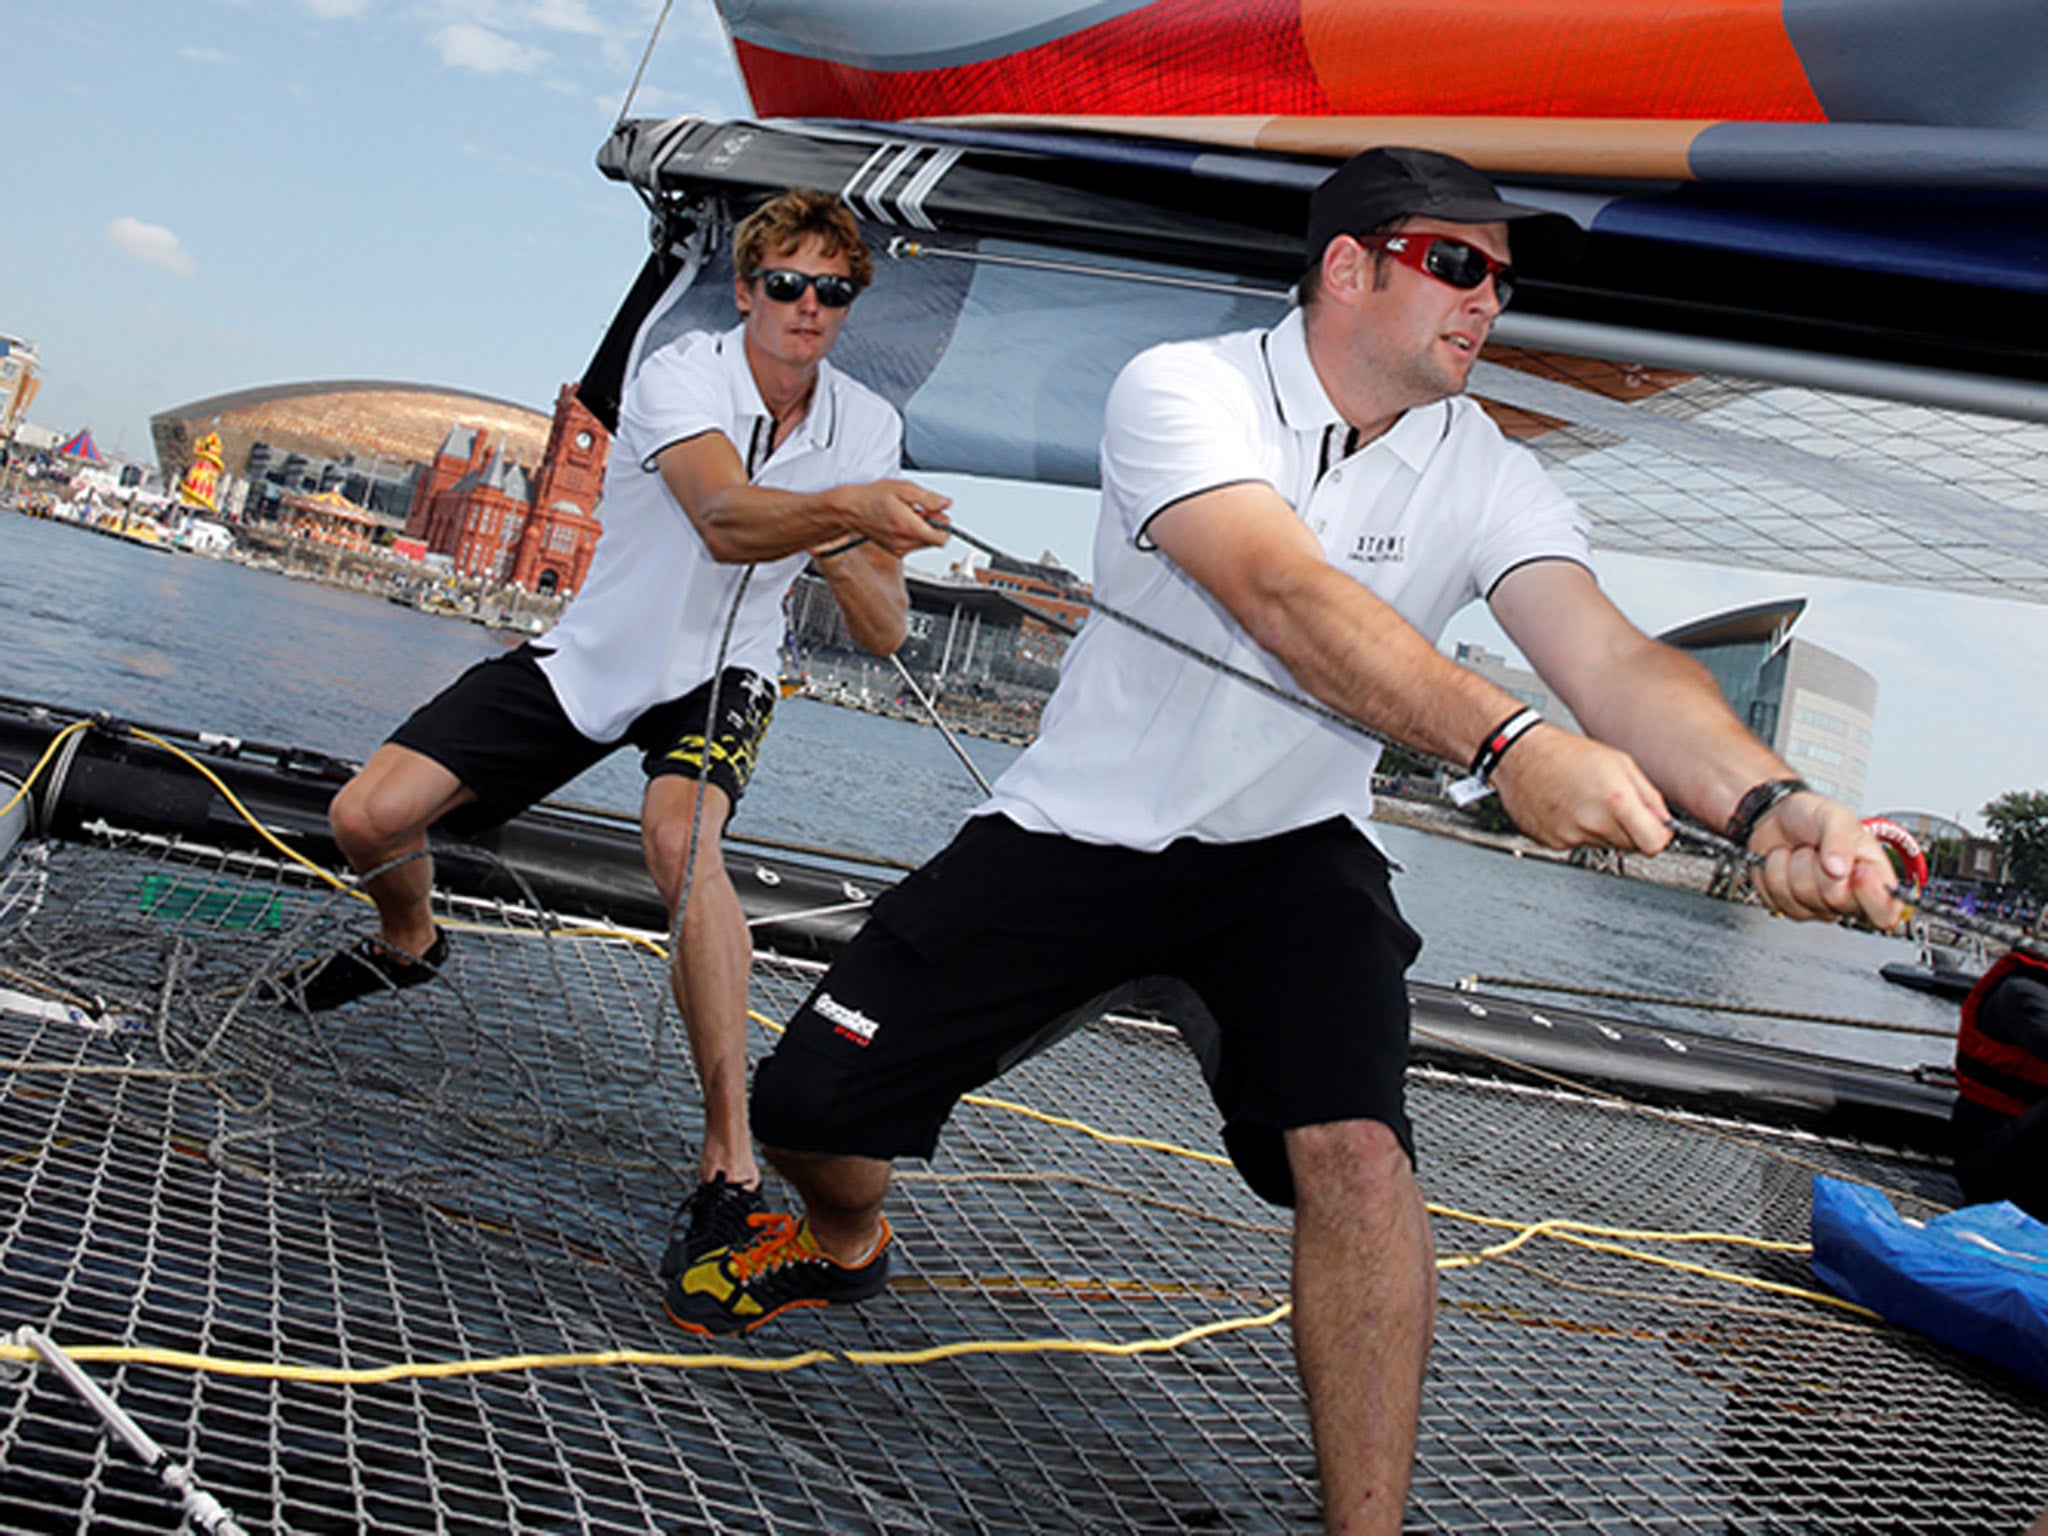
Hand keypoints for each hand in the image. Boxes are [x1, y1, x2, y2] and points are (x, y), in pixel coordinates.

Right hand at [846, 479, 951, 556]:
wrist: (851, 509)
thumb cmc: (873, 497)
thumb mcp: (904, 489)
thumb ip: (928, 498)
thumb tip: (946, 503)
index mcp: (909, 527)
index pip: (941, 539)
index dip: (944, 526)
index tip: (938, 515)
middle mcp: (904, 543)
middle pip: (934, 541)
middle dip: (933, 525)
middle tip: (920, 511)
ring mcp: (899, 549)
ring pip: (924, 543)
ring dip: (922, 530)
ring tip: (908, 515)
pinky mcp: (895, 551)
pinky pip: (913, 545)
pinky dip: (912, 534)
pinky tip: (902, 522)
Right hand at [1490, 728, 1674, 853]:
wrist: (1519, 755)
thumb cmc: (1564, 753)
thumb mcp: (1620, 762)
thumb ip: (1649, 795)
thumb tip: (1664, 819)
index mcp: (1615, 800)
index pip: (1654, 844)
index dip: (1659, 836)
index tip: (1657, 829)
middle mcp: (1593, 823)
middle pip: (1630, 846)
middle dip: (1631, 830)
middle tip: (1615, 806)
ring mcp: (1572, 836)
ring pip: (1604, 845)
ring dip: (1603, 830)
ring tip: (1586, 801)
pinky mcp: (1553, 842)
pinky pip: (1579, 844)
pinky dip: (1578, 831)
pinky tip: (1569, 808)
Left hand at [1746, 792, 1902, 927]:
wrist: (1774, 818)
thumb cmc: (1811, 818)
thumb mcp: (1834, 816)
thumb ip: (1841, 838)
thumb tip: (1841, 869)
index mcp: (1873, 877)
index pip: (1886, 910)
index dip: (1873, 897)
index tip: (1859, 872)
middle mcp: (1847, 897)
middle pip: (1837, 900)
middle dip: (1820, 867)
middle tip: (1818, 850)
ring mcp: (1816, 906)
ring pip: (1802, 897)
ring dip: (1793, 867)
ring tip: (1800, 853)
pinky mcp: (1788, 906)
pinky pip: (1777, 899)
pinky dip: (1773, 874)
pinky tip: (1784, 864)